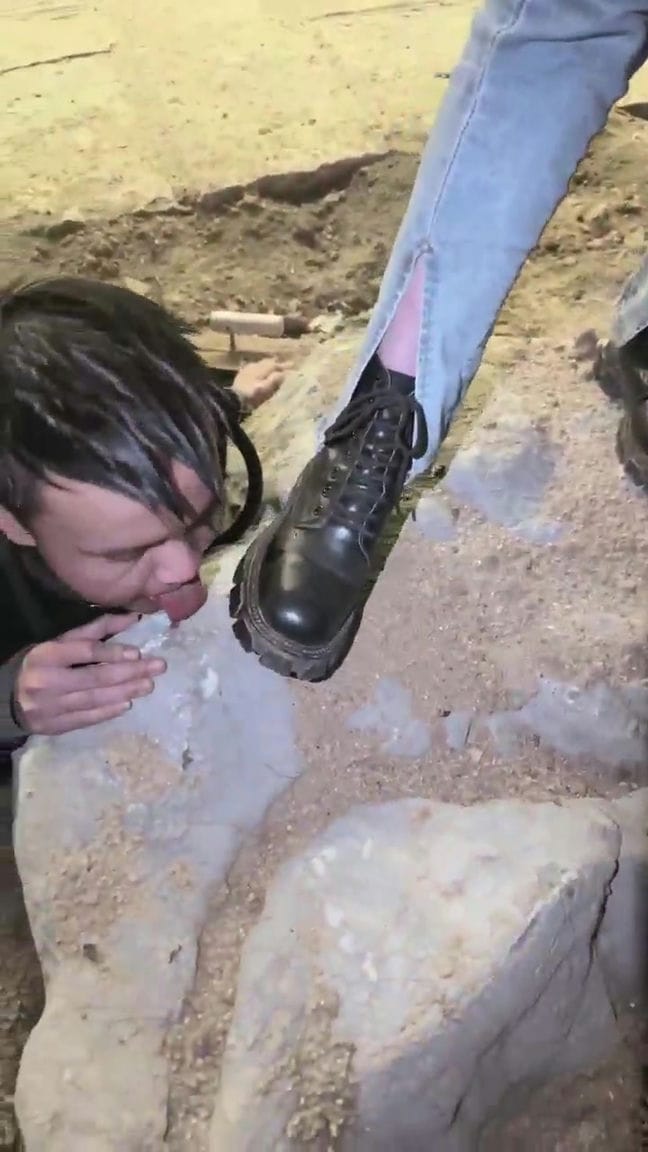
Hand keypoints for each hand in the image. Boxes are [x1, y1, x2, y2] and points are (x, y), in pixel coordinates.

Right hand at [13, 614, 165, 735]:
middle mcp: (48, 681)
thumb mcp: (61, 642)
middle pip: (95, 677)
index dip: (113, 652)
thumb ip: (96, 630)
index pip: (85, 652)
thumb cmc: (44, 664)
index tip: (138, 652)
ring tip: (148, 685)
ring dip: (126, 691)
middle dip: (130, 672)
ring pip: (95, 699)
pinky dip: (109, 711)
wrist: (10, 699)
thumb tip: (134, 618)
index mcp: (48, 655)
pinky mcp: (55, 726)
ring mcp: (50, 707)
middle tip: (157, 667)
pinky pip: (87, 718)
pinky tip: (127, 703)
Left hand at [232, 357, 284, 410]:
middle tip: (285, 365)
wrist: (232, 400)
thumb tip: (284, 372)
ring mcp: (247, 369)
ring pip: (261, 364)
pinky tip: (260, 372)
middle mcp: (255, 365)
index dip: (285, 365)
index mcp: (262, 368)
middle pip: (268, 362)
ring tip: (274, 368)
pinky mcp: (242, 374)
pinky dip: (260, 369)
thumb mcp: (265, 389)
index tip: (294, 365)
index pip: (276, 364)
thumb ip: (274, 379)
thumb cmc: (251, 396)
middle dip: (277, 363)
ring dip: (269, 365)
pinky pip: (254, 367)